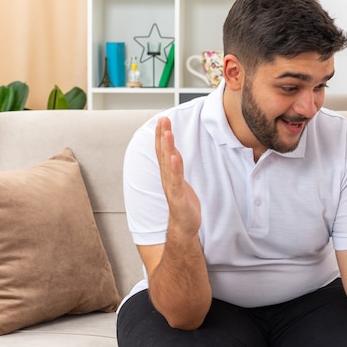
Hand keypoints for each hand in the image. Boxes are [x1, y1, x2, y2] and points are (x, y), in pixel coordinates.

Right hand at [155, 117, 200, 236]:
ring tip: (168, 133)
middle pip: (163, 154)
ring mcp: (172, 188)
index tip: (162, 120)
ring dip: (167, 148)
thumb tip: (175, 152)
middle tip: (163, 119)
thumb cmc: (184, 204)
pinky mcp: (178, 197)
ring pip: (168, 164)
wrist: (184, 226)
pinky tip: (174, 157)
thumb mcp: (180, 181)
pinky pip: (176, 181)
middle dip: (163, 135)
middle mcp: (167, 179)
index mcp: (168, 174)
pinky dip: (175, 168)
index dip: (162, 135)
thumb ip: (176, 167)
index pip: (163, 151)